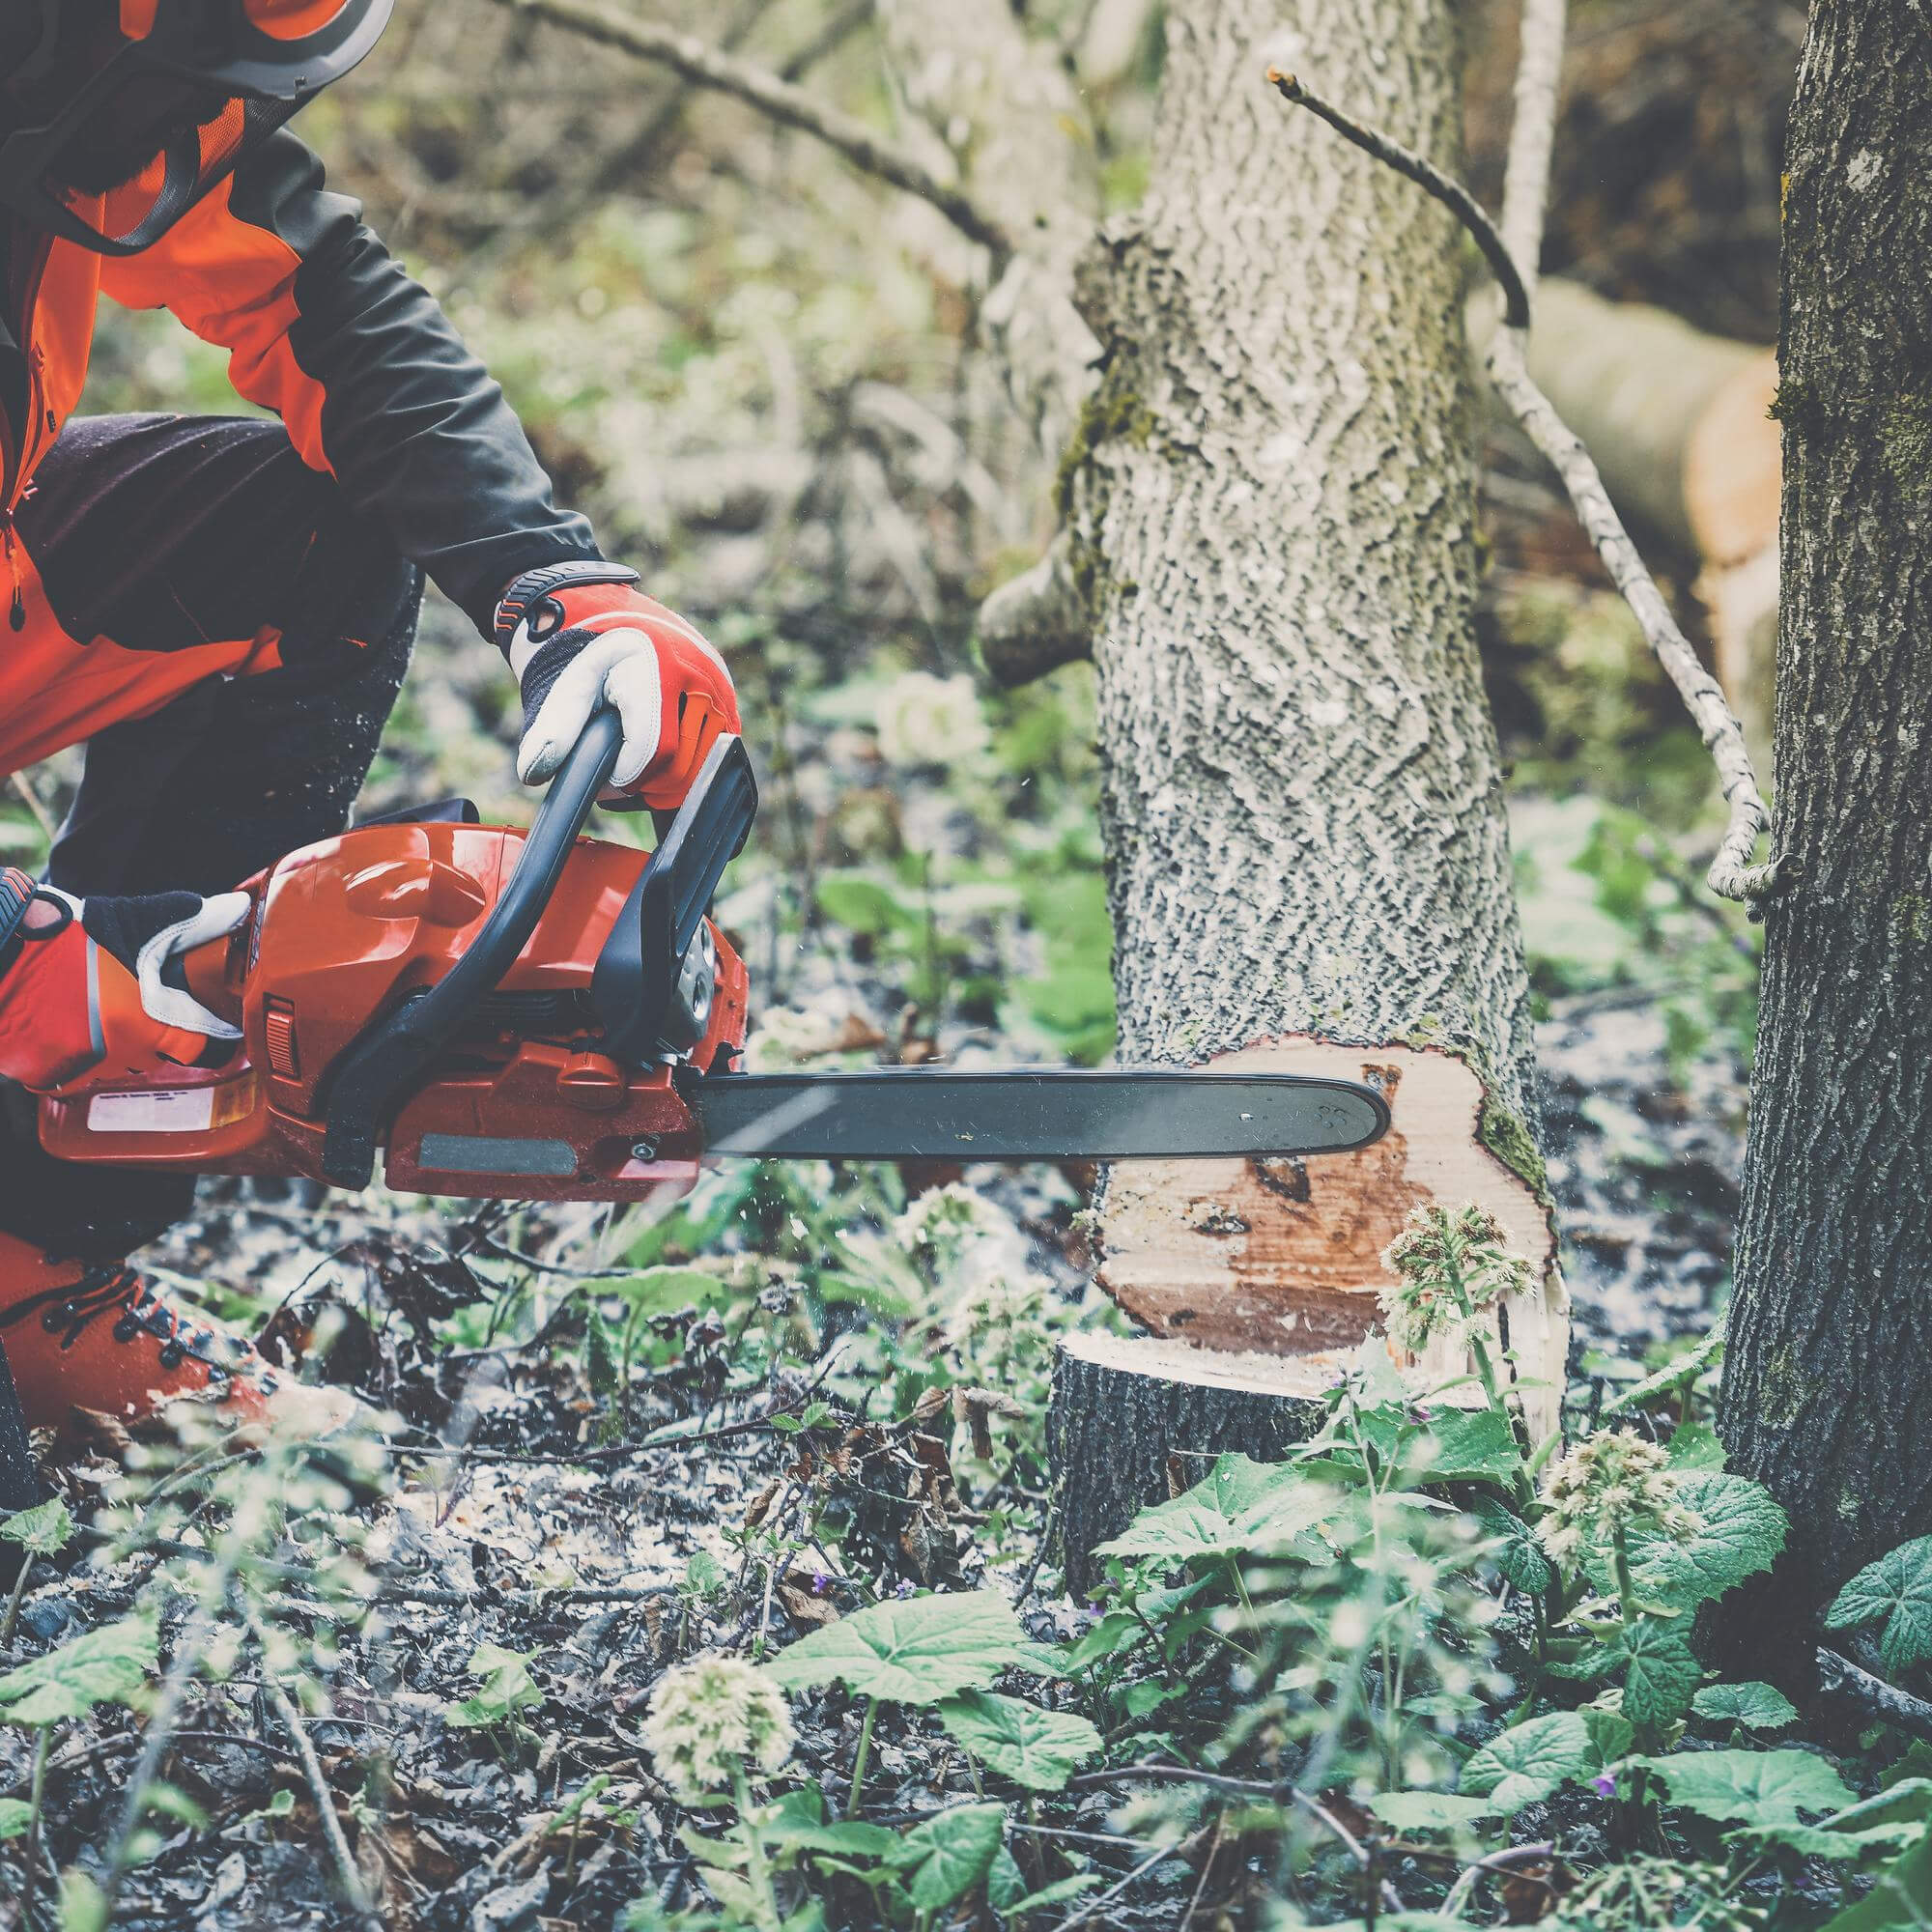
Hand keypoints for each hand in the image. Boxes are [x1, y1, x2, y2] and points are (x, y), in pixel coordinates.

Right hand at [0, 870, 249, 1092]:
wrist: (1, 951)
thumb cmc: (72, 936)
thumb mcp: (140, 922)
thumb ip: (192, 922)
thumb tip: (239, 909)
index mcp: (152, 1023)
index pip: (204, 1051)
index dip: (213, 1039)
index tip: (215, 1028)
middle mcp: (121, 1054)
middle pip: (158, 1057)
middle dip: (159, 1035)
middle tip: (147, 1005)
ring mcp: (81, 1068)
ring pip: (117, 1065)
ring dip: (119, 1046)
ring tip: (104, 1010)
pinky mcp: (43, 1074)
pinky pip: (75, 1073)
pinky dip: (79, 1054)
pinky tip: (72, 1023)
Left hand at [496, 562, 740, 807]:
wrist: (614, 618)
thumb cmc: (587, 657)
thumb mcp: (565, 689)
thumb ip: (551, 732)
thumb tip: (535, 772)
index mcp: (655, 667)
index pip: (651, 752)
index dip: (625, 779)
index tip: (604, 782)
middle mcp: (697, 675)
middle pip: (680, 768)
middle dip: (645, 784)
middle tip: (617, 777)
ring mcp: (719, 690)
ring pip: (701, 769)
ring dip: (668, 779)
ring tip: (636, 764)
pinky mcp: (729, 703)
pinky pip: (715, 757)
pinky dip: (688, 769)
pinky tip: (660, 759)